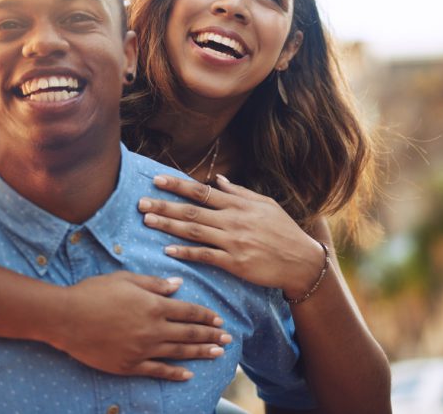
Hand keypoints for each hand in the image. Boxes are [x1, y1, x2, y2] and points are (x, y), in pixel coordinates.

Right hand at [50, 271, 231, 380]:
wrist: (66, 318)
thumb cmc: (94, 293)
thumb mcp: (126, 279)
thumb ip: (154, 284)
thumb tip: (178, 285)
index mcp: (153, 305)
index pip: (188, 311)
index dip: (205, 316)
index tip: (219, 319)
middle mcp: (153, 329)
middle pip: (188, 334)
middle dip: (210, 336)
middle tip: (227, 339)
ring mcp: (142, 350)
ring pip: (178, 353)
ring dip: (200, 353)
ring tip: (218, 354)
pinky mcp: (129, 365)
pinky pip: (157, 371)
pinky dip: (174, 373)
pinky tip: (188, 374)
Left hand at [138, 174, 326, 299]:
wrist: (301, 261)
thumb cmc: (283, 231)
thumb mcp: (266, 205)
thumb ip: (240, 193)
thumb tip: (220, 180)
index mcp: (239, 205)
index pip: (202, 192)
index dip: (178, 185)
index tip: (157, 180)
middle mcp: (233, 220)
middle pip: (192, 210)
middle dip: (164, 205)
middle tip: (140, 202)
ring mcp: (233, 242)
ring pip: (195, 231)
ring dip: (169, 225)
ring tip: (147, 221)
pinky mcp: (235, 263)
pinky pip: (205, 256)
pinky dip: (186, 252)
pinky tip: (168, 249)